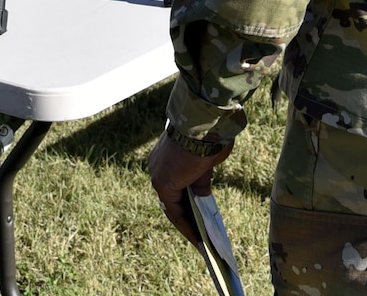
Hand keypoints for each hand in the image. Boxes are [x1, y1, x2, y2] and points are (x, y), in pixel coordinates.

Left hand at [147, 130, 231, 244]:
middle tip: (200, 235)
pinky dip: (186, 225)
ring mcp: (158, 175)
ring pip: (172, 206)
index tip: (196, 216)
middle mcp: (157, 167)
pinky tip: (198, 238)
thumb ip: (201, 179)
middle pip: (172, 199)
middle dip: (187, 217)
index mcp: (166, 158)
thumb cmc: (209, 135)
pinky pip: (174, 210)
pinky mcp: (163, 184)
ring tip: (201, 242)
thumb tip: (201, 195)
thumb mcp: (206, 161)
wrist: (204, 123)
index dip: (185, 203)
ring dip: (187, 224)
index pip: (174, 186)